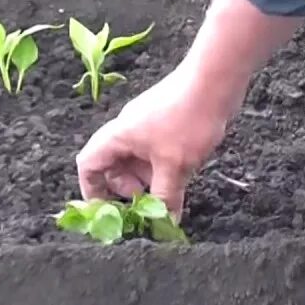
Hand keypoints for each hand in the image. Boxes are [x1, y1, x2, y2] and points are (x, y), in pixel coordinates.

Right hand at [76, 62, 238, 218]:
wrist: (216, 79)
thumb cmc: (188, 118)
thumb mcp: (175, 165)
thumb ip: (165, 197)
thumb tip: (163, 224)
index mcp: (118, 137)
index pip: (88, 165)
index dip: (91, 190)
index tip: (108, 212)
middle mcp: (128, 131)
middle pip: (113, 166)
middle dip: (128, 189)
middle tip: (149, 203)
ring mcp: (148, 126)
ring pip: (138, 161)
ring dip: (149, 180)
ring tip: (170, 191)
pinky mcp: (167, 123)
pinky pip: (156, 152)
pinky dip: (164, 168)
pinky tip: (183, 175)